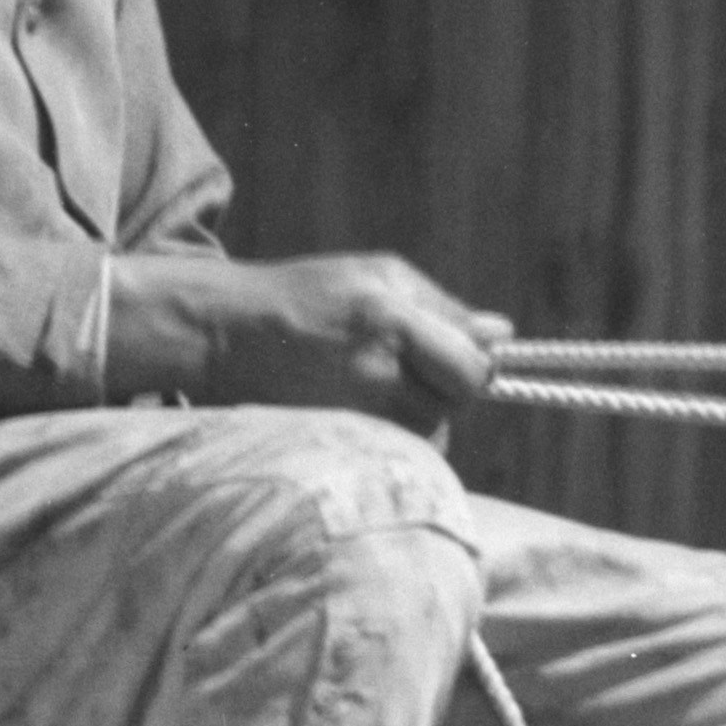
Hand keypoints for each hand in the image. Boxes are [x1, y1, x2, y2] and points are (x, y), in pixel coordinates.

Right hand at [129, 246, 507, 429]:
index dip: (473, 366)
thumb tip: (502, 334)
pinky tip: (359, 408)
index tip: (460, 357)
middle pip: (454, 405)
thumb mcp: (375, 275)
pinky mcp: (338, 442)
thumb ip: (442, 305)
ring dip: (418, 414)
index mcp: (388, 321)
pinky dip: (392, 434)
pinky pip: (395, 451)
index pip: (471, 369)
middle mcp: (374, 373)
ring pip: (428, 433)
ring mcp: (354, 415)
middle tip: (408, 366)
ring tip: (374, 384)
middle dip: (445, 388)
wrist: (222, 334)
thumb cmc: (306, 295)